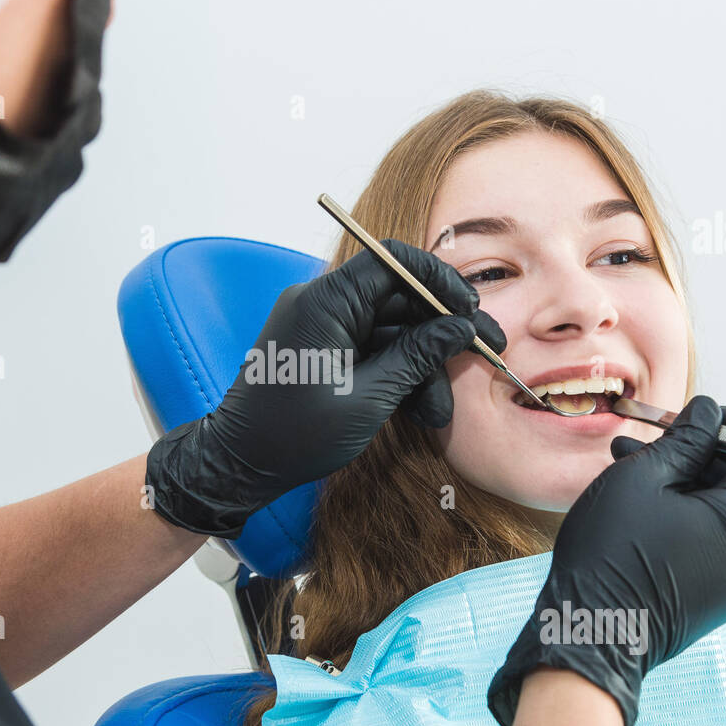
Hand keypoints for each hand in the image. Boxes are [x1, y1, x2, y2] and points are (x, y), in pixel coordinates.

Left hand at [145, 240, 505, 537]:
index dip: (437, 280)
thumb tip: (460, 328)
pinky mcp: (324, 351)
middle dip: (440, 332)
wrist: (240, 465)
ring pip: (391, 330)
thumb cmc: (294, 434)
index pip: (391, 261)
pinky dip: (397, 374)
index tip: (469, 310)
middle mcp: (321, 304)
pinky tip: (419, 410)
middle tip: (484, 354)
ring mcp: (322, 327)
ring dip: (421, 366)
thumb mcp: (367, 398)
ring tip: (438, 413)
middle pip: (397, 298)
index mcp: (324, 302)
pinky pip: (373, 348)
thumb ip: (416, 357)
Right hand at [487, 395, 725, 725]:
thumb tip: (708, 414)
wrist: (592, 634)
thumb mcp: (642, 479)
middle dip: (707, 450)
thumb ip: (685, 439)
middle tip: (657, 435)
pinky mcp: (722, 590)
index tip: (703, 417)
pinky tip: (641, 494)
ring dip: (689, 478)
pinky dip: (688, 509)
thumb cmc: (613, 558)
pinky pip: (718, 534)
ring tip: (633, 458)